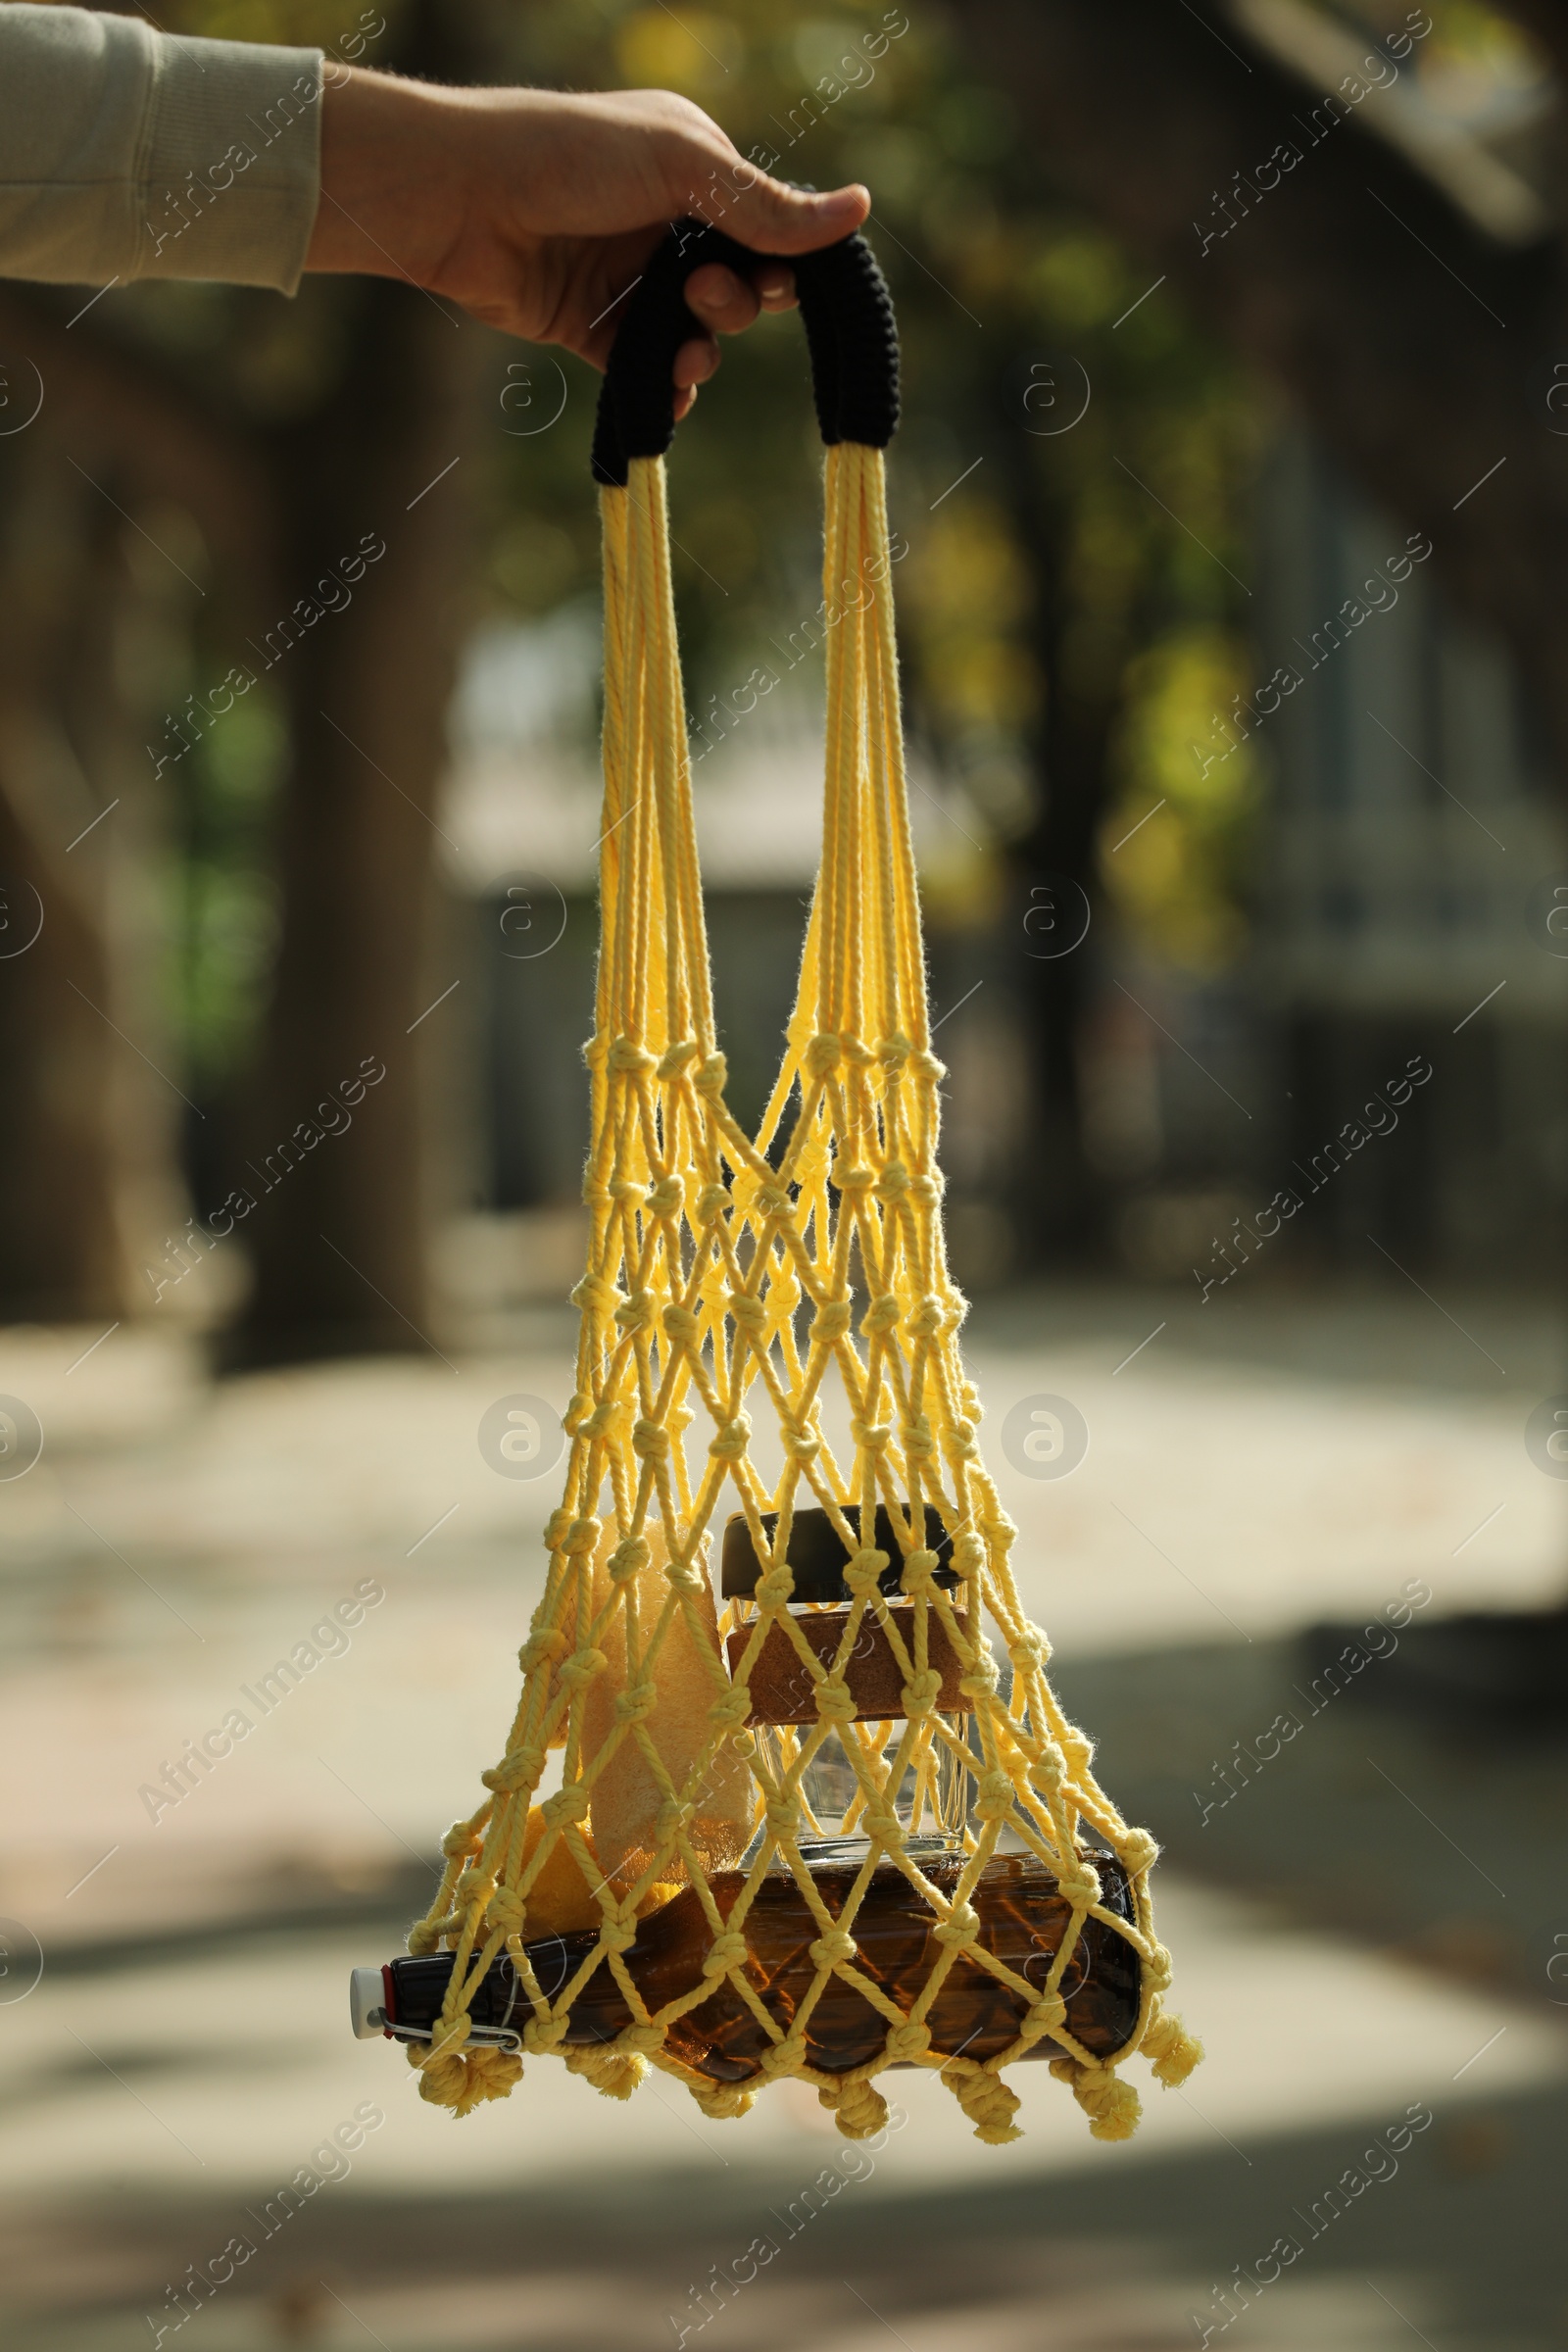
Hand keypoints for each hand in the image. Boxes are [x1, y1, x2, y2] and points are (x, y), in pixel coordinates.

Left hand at [306, 74, 870, 415]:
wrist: (459, 197)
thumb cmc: (567, 157)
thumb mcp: (681, 169)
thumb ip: (766, 206)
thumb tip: (861, 209)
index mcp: (693, 167)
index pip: (765, 226)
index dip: (781, 263)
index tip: (781, 285)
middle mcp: (663, 223)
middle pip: (737, 287)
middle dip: (735, 305)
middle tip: (704, 297)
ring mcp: (627, 278)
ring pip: (696, 335)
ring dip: (701, 351)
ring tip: (684, 353)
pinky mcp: (591, 329)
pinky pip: (648, 370)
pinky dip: (664, 389)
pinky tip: (667, 394)